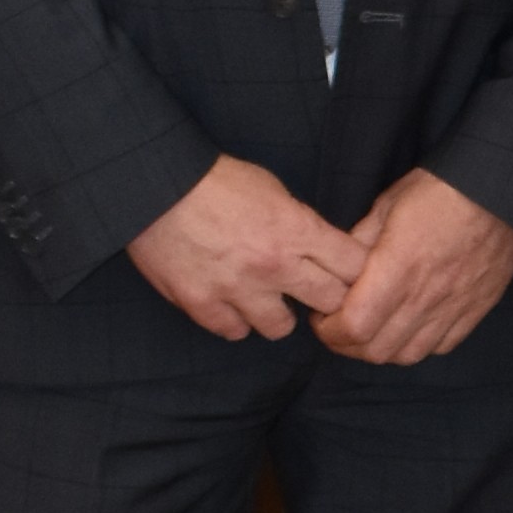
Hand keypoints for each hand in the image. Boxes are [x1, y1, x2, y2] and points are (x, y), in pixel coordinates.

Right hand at [125, 154, 365, 341]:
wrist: (154, 185)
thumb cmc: (216, 181)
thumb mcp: (273, 189)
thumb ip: (300, 224)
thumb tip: (322, 250)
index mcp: (297, 229)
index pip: (355, 266)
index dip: (358, 272)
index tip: (350, 274)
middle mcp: (274, 264)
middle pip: (332, 303)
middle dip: (329, 298)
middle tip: (315, 293)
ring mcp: (237, 288)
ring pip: (281, 329)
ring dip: (278, 315)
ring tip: (266, 299)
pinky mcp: (202, 304)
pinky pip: (234, 332)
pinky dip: (235, 321)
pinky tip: (231, 303)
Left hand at [316, 168, 512, 366]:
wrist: (504, 188)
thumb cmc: (443, 189)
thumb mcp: (388, 205)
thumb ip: (359, 242)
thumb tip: (339, 271)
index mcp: (398, 268)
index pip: (354, 325)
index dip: (329, 330)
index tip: (321, 315)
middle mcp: (426, 296)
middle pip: (376, 350)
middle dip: (347, 345)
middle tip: (339, 326)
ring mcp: (454, 307)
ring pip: (407, 355)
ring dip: (381, 350)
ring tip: (372, 330)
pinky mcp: (475, 310)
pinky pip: (441, 347)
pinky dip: (418, 345)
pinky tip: (409, 327)